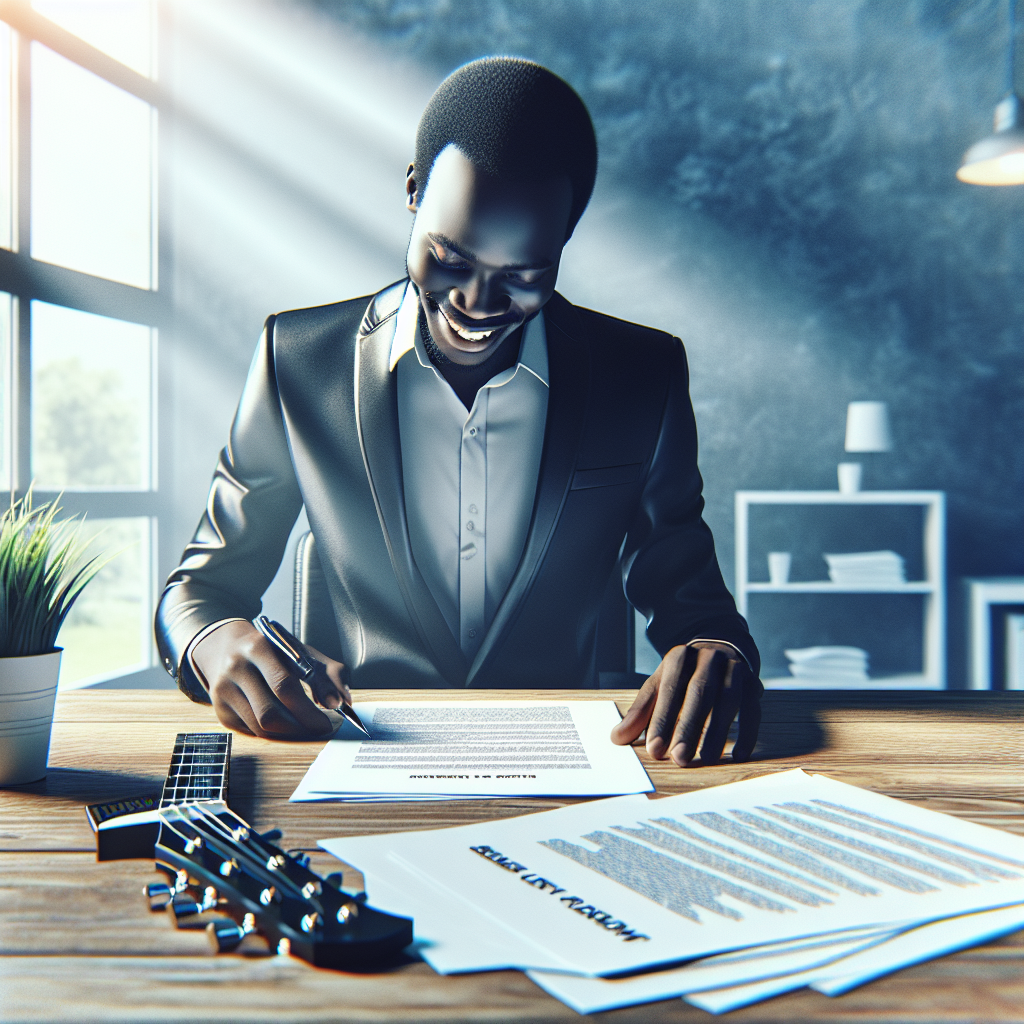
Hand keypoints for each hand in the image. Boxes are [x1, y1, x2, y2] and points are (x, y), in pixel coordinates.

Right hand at [193, 620, 350, 738]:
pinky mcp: (220, 711)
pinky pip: (251, 732)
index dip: (308, 710)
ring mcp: (223, 692)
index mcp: (258, 648)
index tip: (327, 722)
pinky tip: (284, 725)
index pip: (283, 685)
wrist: (226, 647)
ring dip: (288, 733)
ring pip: (260, 727)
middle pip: (269, 713)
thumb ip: (329, 672)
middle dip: (300, 726)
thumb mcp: (302, 652)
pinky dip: (272, 733)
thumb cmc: (273, 651)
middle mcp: (236, 669)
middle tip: (319, 729)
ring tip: (305, 727)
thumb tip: (342, 702)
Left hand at [610, 642, 761, 765]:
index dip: (661, 720)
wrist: (719, 645)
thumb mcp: (659, 683)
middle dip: (689, 727)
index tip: (654, 749)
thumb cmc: (684, 673)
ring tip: (707, 759)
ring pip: (728, 700)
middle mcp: (708, 658)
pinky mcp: (753, 683)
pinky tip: (739, 755)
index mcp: (679, 657)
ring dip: (718, 732)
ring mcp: (733, 668)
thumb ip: (641, 710)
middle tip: (680, 758)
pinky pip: (753, 709)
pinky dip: (748, 733)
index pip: (669, 689)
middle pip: (699, 692)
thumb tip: (617, 738)